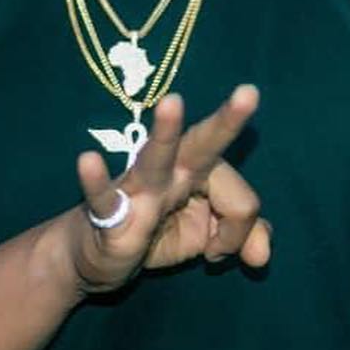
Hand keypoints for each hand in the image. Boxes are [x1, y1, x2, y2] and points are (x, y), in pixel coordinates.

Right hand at [65, 85, 269, 296]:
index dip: (236, 234)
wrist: (97, 256)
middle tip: (250, 93)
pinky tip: (88, 161)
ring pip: (157, 157)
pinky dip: (96, 180)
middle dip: (228, 121)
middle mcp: (174, 170)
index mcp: (203, 173)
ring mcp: (139, 187)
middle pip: (205, 144)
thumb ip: (243, 236)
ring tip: (173, 103)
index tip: (217, 253)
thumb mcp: (207, 237)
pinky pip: (103, 196)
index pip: (240, 201)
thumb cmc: (157, 230)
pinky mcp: (107, 212)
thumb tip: (262, 256)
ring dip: (165, 132)